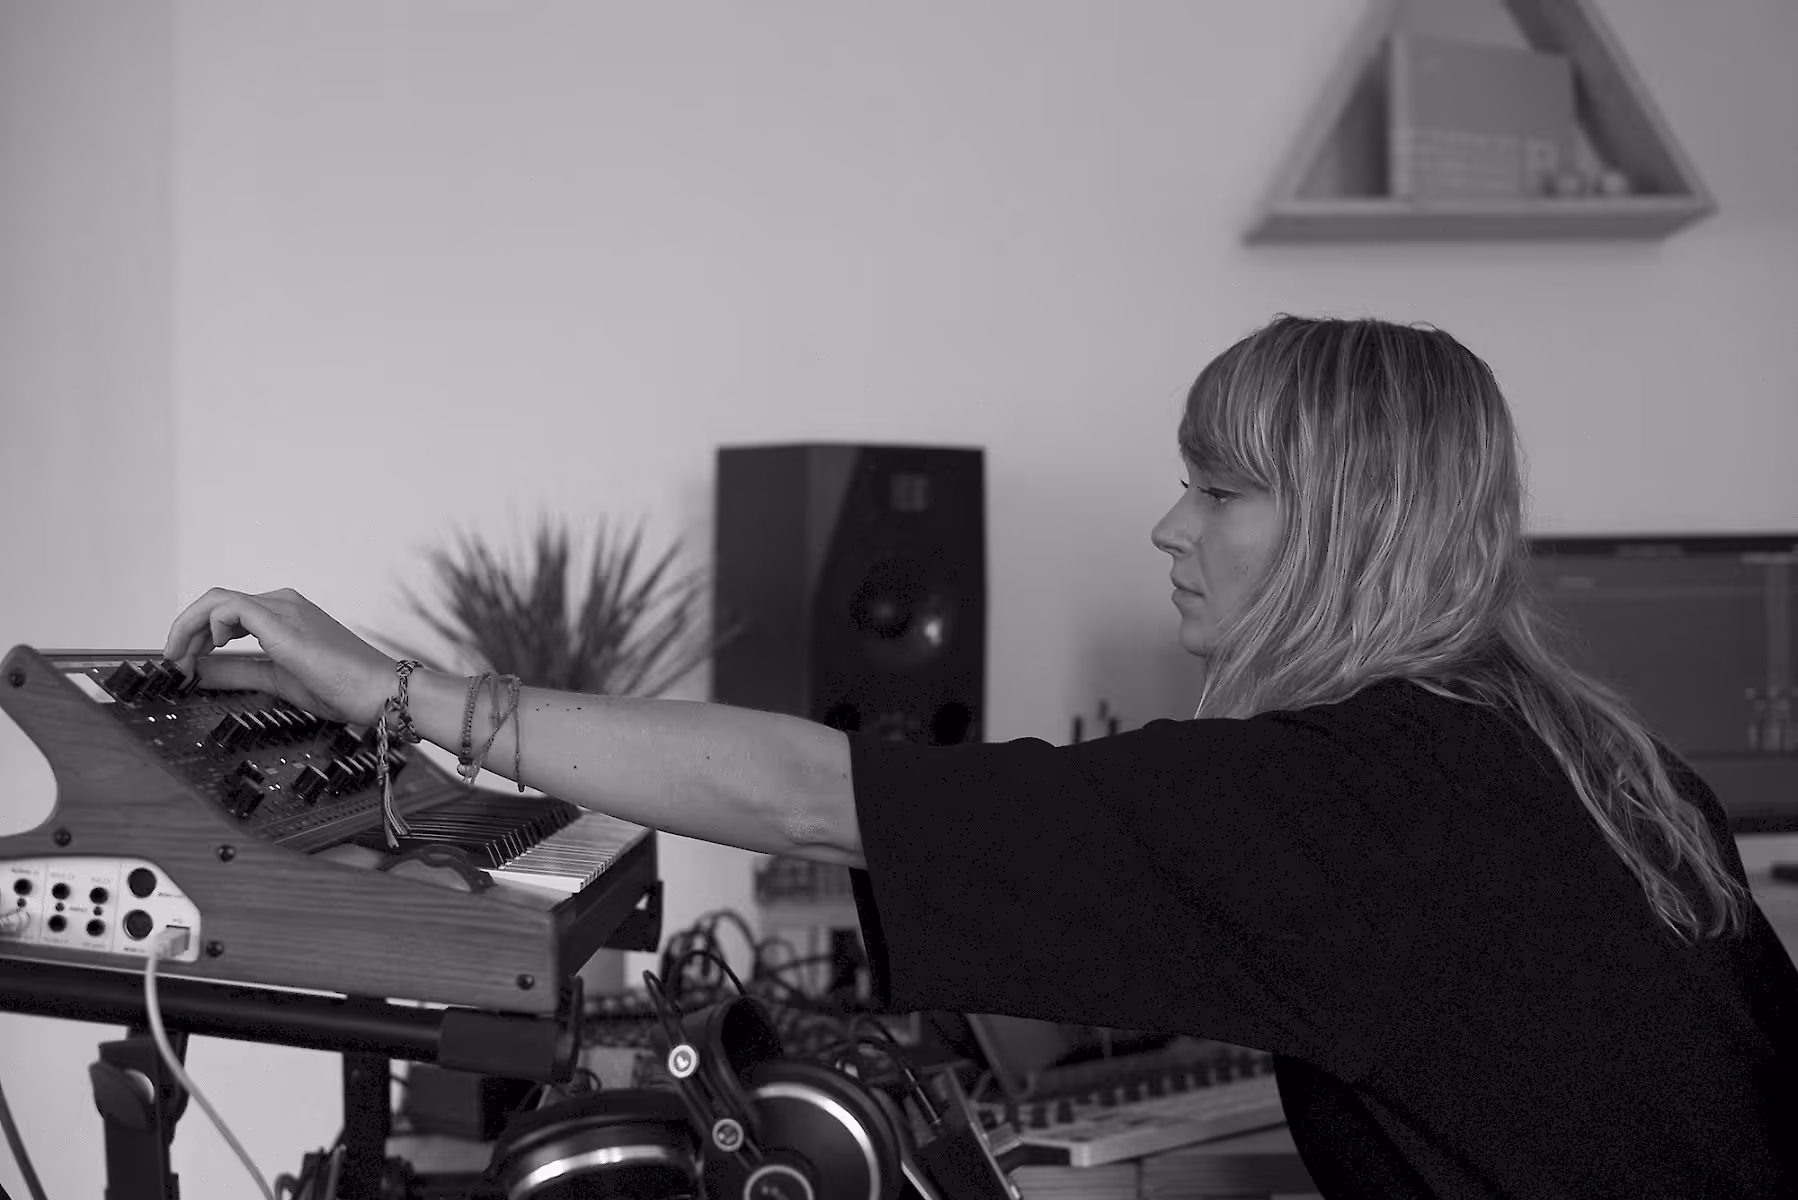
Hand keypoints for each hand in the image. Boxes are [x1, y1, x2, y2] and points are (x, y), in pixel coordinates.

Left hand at [162, 587, 397, 724]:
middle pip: (216, 601)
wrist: (381, 691)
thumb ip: (237, 673)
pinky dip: (205, 628)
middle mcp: (284, 604)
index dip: (197, 635)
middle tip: (172, 663)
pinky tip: (206, 653)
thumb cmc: (344, 686)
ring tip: (180, 661)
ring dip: (188, 629)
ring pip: (216, 601)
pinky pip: (228, 609)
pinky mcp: (282, 623)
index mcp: (286, 615)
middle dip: (184, 631)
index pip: (227, 612)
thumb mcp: (277, 680)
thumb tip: (199, 673)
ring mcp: (284, 609)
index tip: (184, 663)